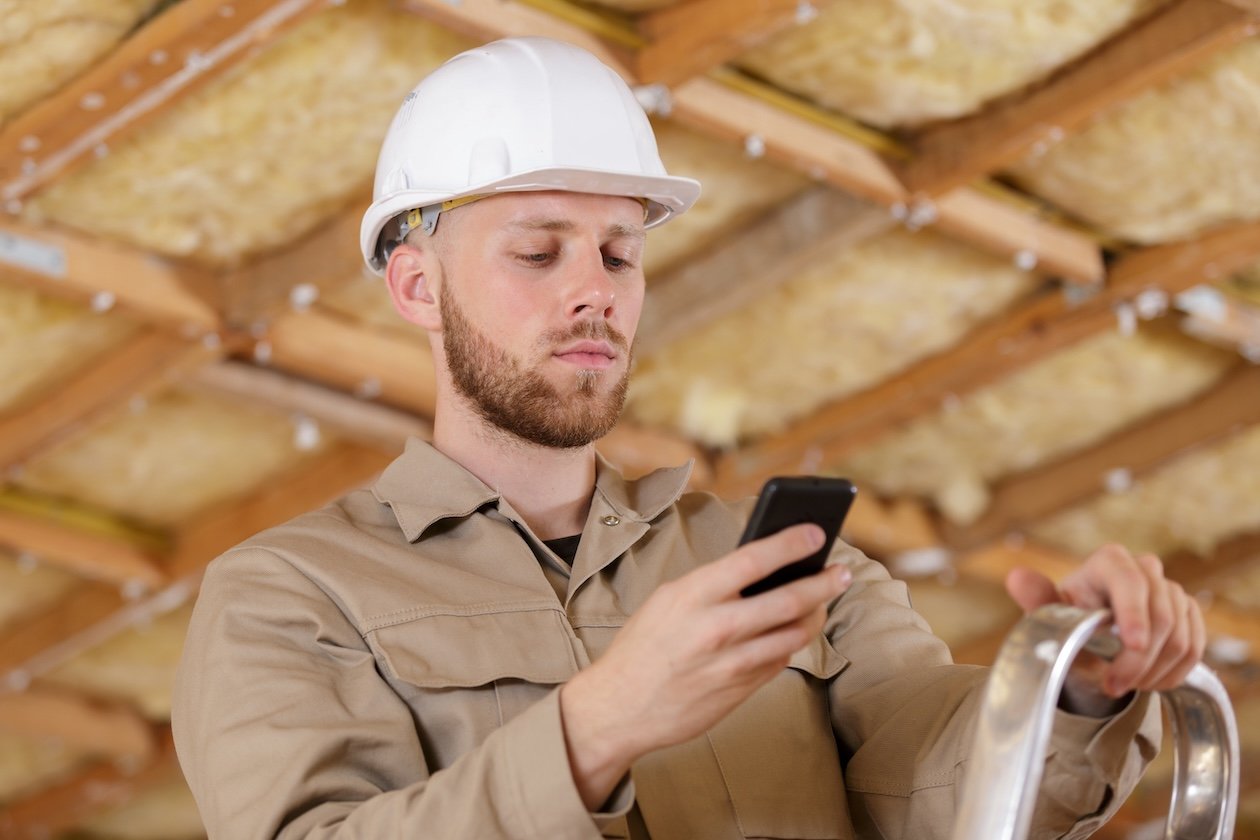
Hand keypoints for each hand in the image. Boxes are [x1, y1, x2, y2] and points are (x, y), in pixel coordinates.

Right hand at [559, 524, 851, 808]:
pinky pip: (780, 661)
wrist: (620, 706)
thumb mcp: (668, 601)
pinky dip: (791, 643)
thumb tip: (760, 568)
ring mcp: (731, 663)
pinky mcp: (740, 690)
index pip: (752, 560)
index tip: (816, 533)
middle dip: (823, 583)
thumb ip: (712, 586)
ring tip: (822, 603)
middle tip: (840, 573)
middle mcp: (716, 628)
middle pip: (788, 600)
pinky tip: (794, 632)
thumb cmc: (643, 647)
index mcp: (692, 595)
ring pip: (794, 634)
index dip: (790, 544)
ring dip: (815, 615)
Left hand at [1005, 544, 1205, 715]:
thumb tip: (1016, 578)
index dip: (1135, 613)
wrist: (1089, 643)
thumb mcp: (1050, 617)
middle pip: (1160, 615)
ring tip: (1127, 684)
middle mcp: (1144, 569)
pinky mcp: (1188, 613)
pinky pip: (1195, 647)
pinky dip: (1174, 672)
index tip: (1133, 646)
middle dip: (1139, 659)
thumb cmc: (1067, 626)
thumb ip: (1038, 599)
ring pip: (1180, 635)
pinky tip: (1151, 682)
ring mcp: (1170, 590)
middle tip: (1114, 685)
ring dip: (1155, 670)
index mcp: (1108, 562)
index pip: (1130, 580)